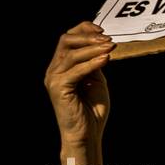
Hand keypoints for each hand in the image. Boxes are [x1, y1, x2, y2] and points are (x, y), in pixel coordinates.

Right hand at [44, 21, 113, 149]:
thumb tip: (101, 46)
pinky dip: (92, 63)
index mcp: (61, 67)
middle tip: (108, 39)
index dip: (83, 30)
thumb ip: (95, 64)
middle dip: (88, 36)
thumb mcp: (97, 82)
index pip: (68, 39)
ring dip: (93, 48)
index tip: (103, 31)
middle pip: (66, 41)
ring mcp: (54, 78)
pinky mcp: (59, 88)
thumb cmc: (92, 112)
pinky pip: (76, 70)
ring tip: (110, 47)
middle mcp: (54, 70)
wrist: (86, 135)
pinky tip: (106, 59)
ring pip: (71, 53)